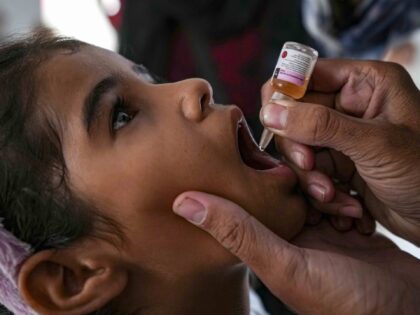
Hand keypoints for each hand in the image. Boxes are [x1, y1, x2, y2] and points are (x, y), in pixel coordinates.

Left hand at [173, 191, 419, 314]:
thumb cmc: (345, 304)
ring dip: (334, 194)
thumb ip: (237, 232)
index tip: (276, 161)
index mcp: (268, 243)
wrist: (405, 314)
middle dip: (309, 186)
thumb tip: (182, 202)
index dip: (264, 179)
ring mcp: (322, 234)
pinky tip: (359, 217)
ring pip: (318, 191)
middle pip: (289, 189)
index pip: (253, 198)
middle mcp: (291, 236)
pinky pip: (344, 201)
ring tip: (346, 211)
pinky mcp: (348, 232)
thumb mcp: (285, 265)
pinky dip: (351, 204)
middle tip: (325, 195)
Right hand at [260, 59, 419, 244]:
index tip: (276, 124)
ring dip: (311, 178)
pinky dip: (322, 194)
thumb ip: (319, 125)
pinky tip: (348, 208)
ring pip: (298, 150)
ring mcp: (341, 138)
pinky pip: (310, 174)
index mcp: (364, 83)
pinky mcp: (339, 166)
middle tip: (311, 168)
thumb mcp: (375, 144)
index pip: (305, 75)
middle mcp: (349, 106)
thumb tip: (270, 111)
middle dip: (300, 149)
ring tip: (334, 197)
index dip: (284, 97)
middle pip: (293, 116)